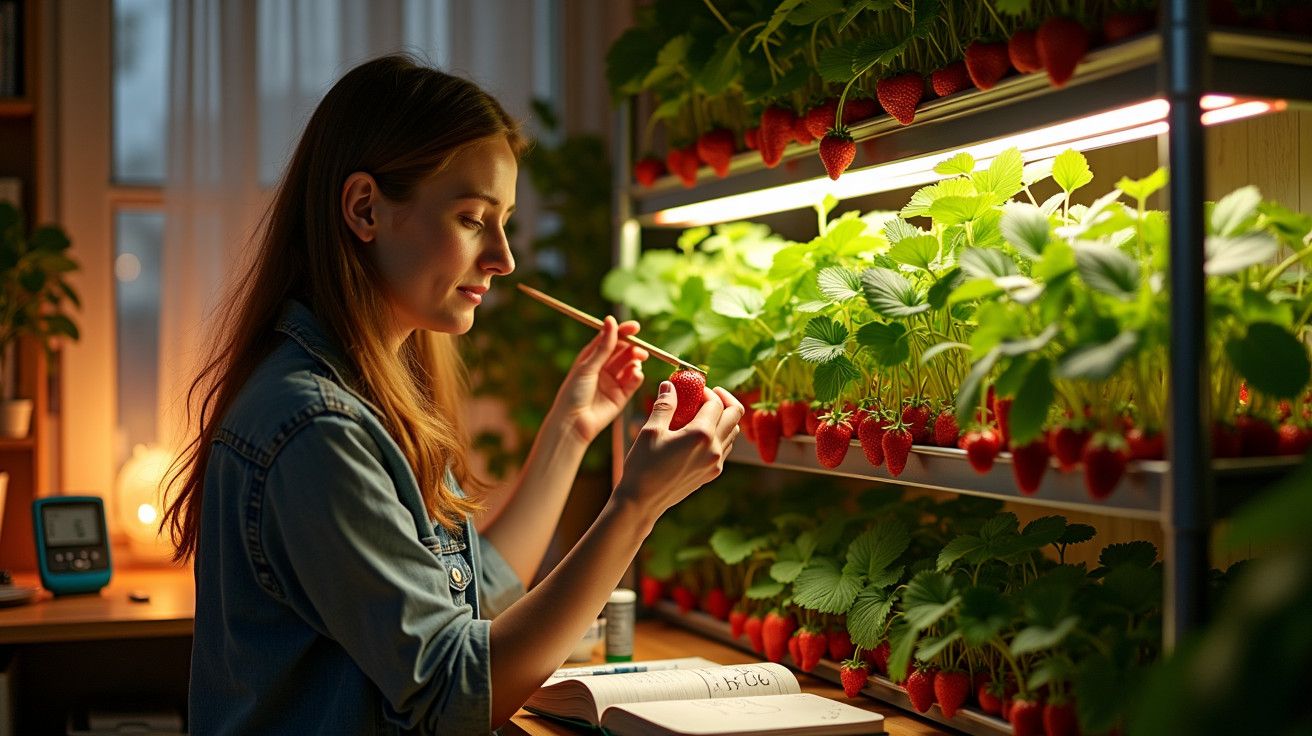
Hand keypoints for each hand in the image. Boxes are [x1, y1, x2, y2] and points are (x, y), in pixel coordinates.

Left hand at [549, 316, 647, 444]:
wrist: (573, 423)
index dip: (623, 331)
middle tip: (638, 348)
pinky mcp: (622, 396)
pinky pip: (633, 381)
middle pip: (623, 351)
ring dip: (636, 359)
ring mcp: (613, 381)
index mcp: (592, 357)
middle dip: (633, 347)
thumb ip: (603, 346)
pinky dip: (637, 375)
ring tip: (638, 359)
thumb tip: (611, 320)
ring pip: (630, 364)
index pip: (610, 339)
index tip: (635, 327)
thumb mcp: (587, 366)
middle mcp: (603, 368)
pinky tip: (636, 374)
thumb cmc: (573, 393)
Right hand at [614, 381, 743, 517]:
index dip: (706, 391)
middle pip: (735, 415)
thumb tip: (670, 384)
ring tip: (702, 412)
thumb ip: (665, 404)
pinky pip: (725, 447)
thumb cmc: (643, 465)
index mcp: (701, 435)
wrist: (642, 501)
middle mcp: (714, 449)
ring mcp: (715, 463)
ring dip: (723, 417)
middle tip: (708, 394)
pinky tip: (700, 433)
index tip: (693, 388)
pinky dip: (719, 434)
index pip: (716, 403)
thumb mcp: (651, 430)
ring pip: (733, 432)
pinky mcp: (712, 473)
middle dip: (724, 399)